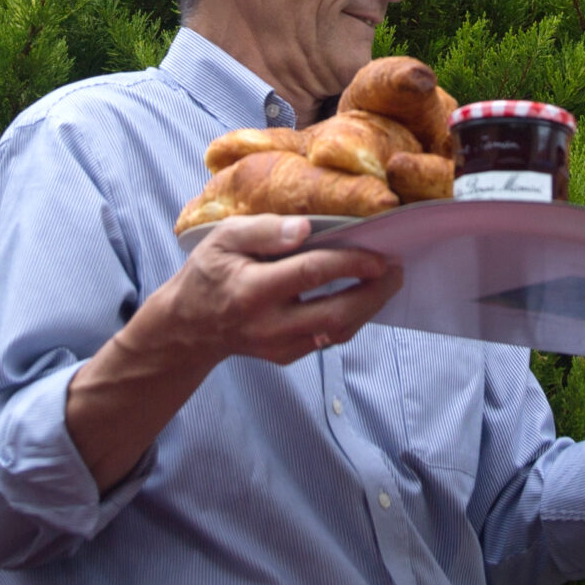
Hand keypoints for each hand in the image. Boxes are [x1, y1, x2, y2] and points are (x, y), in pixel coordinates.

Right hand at [131, 214, 402, 372]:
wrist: (189, 326)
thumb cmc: (208, 273)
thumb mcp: (223, 238)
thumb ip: (263, 230)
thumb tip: (306, 227)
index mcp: (252, 290)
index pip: (312, 274)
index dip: (351, 263)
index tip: (379, 254)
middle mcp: (268, 325)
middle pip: (336, 314)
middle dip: (374, 293)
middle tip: (396, 271)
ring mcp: (279, 346)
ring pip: (338, 332)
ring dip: (369, 308)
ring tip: (387, 282)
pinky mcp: (286, 356)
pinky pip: (329, 340)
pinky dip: (352, 319)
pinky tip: (362, 297)